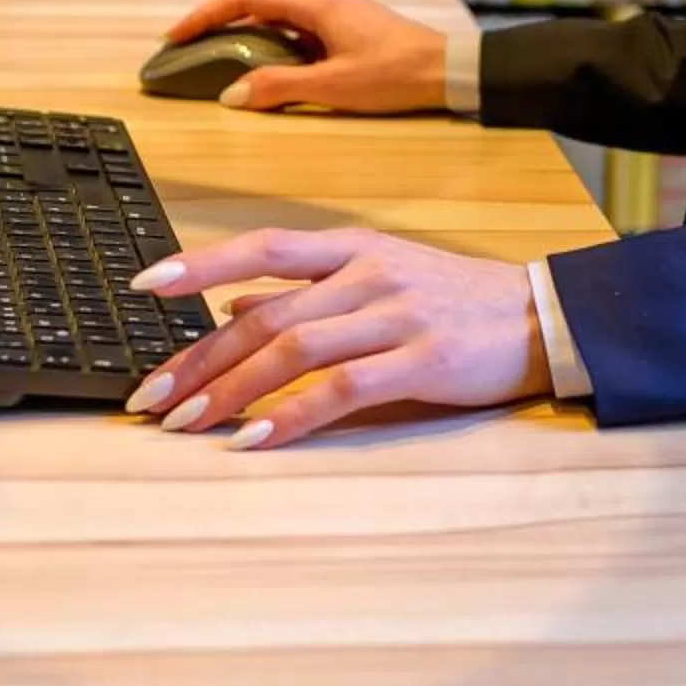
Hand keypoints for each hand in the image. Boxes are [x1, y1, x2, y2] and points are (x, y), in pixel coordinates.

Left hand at [123, 227, 551, 448]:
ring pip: (294, 348)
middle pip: (265, 312)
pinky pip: (342, 389)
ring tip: (187, 423)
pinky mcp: (422, 360)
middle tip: (150, 396)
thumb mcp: (378, 278)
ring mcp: (395, 315)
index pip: (263, 247)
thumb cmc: (454, 301)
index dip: (199, 263)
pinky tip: (254, 439)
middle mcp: (368, 274)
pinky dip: (291, 415)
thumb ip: (307, 291)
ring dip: (231, 388)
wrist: (543, 316)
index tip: (142, 285)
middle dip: (198, 357)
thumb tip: (231, 301)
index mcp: (354, 249)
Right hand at [158, 0, 450, 114]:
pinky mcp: (346, 27)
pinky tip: (262, 64)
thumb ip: (280, 88)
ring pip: (277, 13)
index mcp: (317, 3)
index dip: (207, 14)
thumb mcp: (334, 87)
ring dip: (244, 31)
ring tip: (215, 55)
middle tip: (186, 46)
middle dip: (218, 20)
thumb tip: (232, 94)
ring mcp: (336, 11)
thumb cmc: (397, 75)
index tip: (177, 35)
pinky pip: (296, 27)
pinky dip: (270, 40)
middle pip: (257, 0)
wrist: (451, 70)